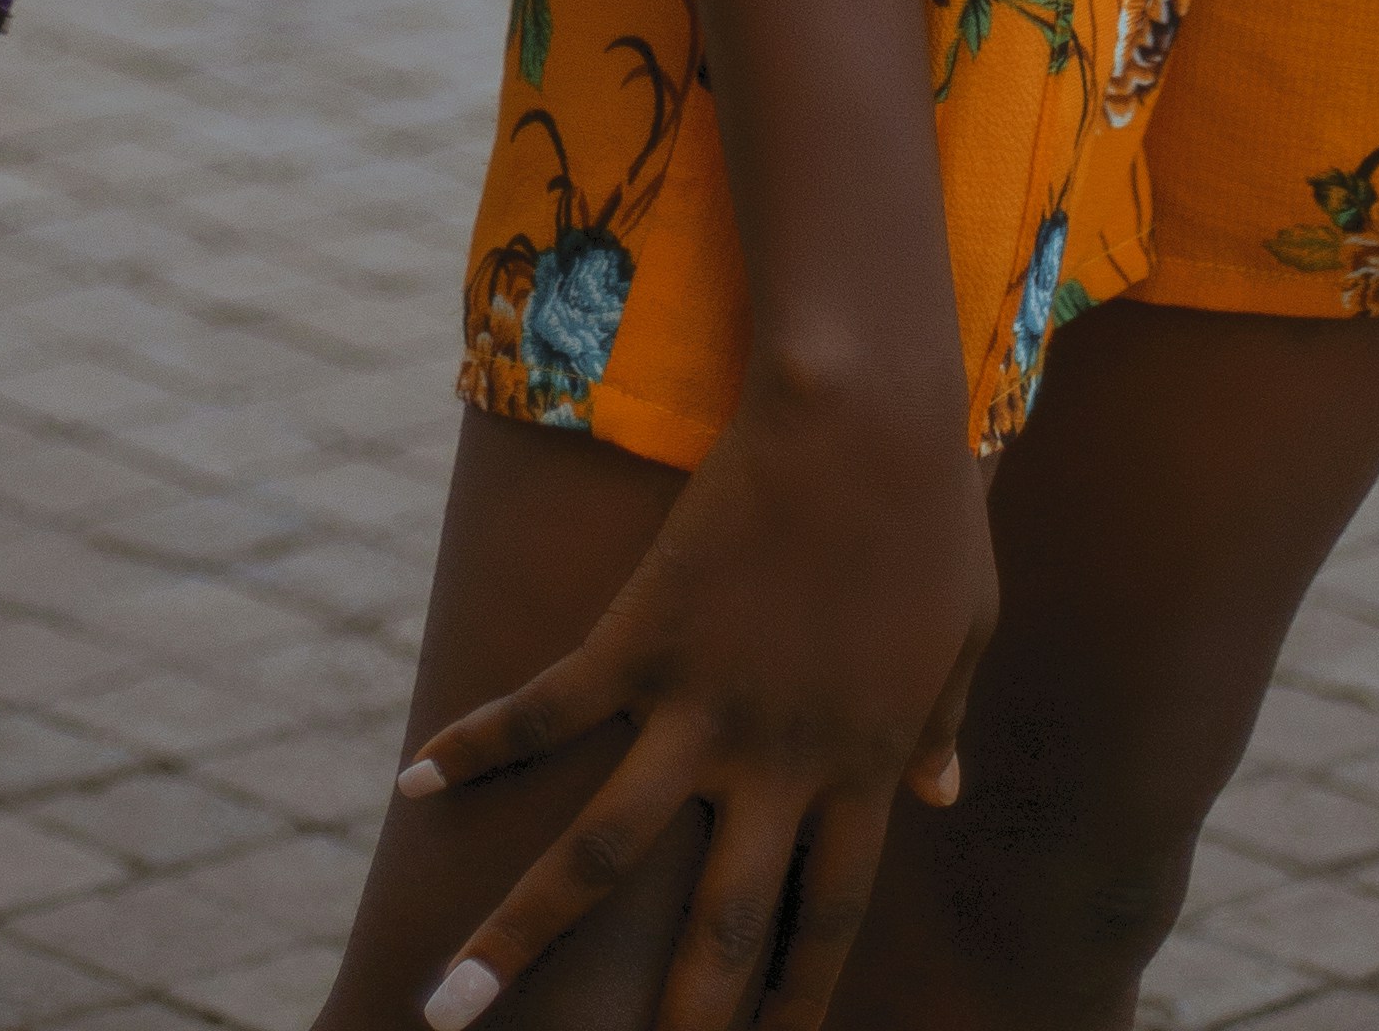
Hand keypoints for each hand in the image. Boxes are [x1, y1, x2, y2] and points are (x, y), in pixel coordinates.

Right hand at [397, 359, 994, 1030]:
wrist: (866, 409)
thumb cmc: (931, 507)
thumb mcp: (964, 630)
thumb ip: (941, 724)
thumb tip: (941, 795)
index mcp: (862, 770)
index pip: (823, 925)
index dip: (792, 1003)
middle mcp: (775, 765)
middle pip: (714, 936)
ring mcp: (700, 705)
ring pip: (599, 858)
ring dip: (518, 939)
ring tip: (447, 1010)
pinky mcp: (641, 633)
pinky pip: (547, 711)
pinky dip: (477, 746)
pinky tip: (413, 784)